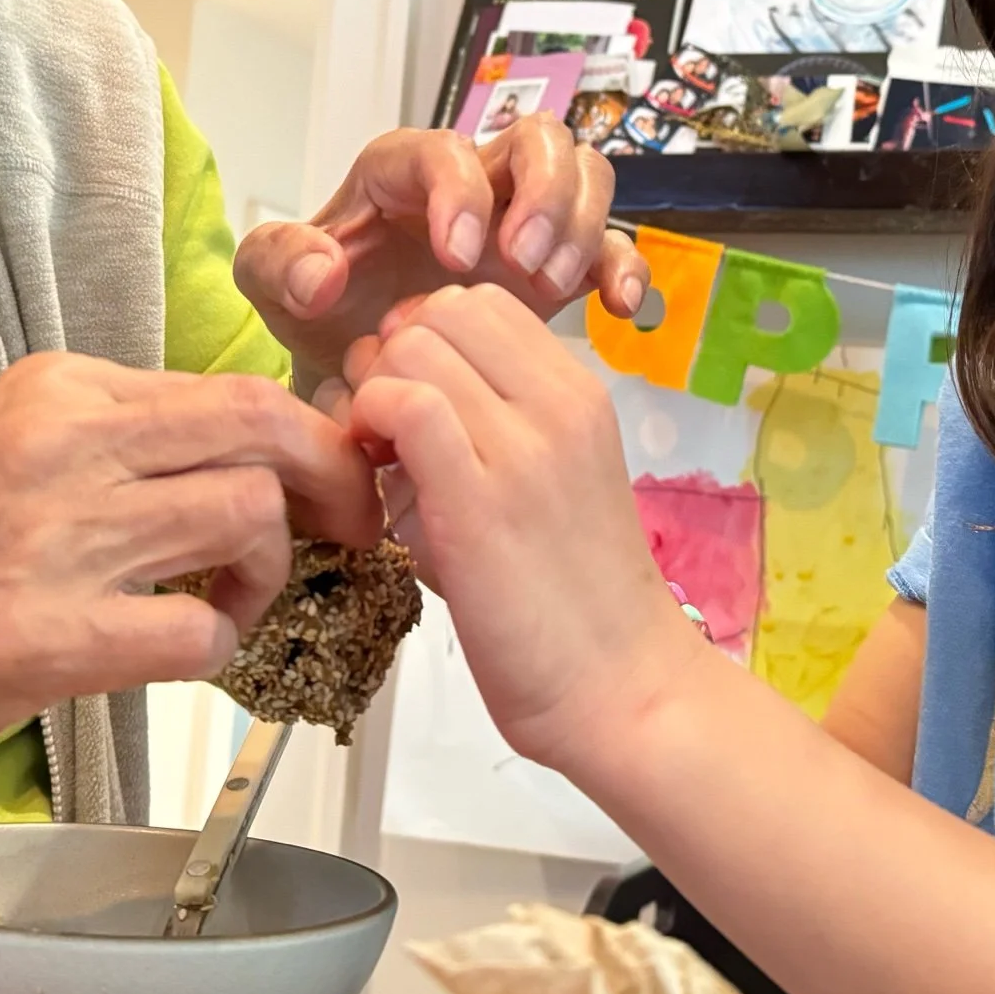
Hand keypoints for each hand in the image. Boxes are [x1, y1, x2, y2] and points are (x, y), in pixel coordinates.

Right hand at [0, 353, 382, 778]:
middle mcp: (63, 447)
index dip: (310, 438)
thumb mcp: (7, 444)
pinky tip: (177, 653)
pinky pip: (197, 632)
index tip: (331, 476)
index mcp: (59, 391)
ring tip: (225, 602)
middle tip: (345, 527)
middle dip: (332, 481)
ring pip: (245, 516)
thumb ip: (115, 440)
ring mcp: (55, 539)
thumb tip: (236, 455)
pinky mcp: (44, 636)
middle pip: (262, 429)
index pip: (232, 388)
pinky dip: (215, 647)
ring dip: (265, 572)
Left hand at [233, 119, 648, 390]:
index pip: (447, 149)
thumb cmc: (315, 309)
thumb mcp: (269, 284)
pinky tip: (619, 308)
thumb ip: (278, 264)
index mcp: (403, 170)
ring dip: (580, 224)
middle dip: (542, 192)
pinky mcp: (555, 264)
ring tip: (550, 287)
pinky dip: (626, 267)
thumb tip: (326, 272)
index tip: (456, 259)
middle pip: (539, 138)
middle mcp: (474, 181)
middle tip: (522, 264)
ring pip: (585, 174)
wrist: (355, 363)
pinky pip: (611, 245)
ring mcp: (521, 219)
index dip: (461, 193)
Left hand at [337, 285, 712, 773]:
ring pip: (414, 347)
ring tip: (381, 462)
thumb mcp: (547, 485)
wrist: (624, 690)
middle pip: (440, 309)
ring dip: (374, 394)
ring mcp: (524, 445)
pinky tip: (378, 485)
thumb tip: (401, 399)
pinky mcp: (481, 498)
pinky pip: (404, 405)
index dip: (425, 340)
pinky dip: (370, 427)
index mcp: (579, 393)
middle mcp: (559, 402)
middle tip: (385, 432)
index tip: (412, 405)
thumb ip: (489, 429)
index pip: (479, 303)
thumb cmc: (575, 605)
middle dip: (391, 357)